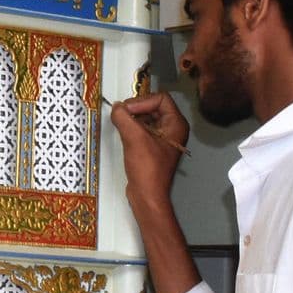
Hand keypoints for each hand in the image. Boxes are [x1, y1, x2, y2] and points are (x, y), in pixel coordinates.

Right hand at [109, 91, 189, 206]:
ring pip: (147, 116)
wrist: (147, 194)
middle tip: (123, 114)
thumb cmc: (149, 172)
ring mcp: (163, 138)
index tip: (127, 110)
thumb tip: (117, 108)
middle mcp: (172, 129)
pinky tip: (124, 133)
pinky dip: (132, 127)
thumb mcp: (134, 139)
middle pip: (153, 105)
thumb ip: (124, 118)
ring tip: (122, 124)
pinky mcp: (153, 146)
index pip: (160, 98)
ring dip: (133, 117)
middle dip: (136, 108)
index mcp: (176, 124)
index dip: (142, 101)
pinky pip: (142, 128)